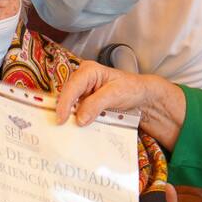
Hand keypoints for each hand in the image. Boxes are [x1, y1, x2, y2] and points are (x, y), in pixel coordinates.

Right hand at [54, 62, 185, 149]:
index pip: (72, 87)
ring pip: (69, 106)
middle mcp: (82, 80)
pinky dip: (75, 121)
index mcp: (88, 71)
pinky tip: (75, 129)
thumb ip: (96, 104)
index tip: (62, 119)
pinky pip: (76, 113)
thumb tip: (79, 118)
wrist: (141, 97)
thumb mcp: (115, 94)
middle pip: (67, 96)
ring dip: (68, 118)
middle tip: (59, 127)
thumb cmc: (131, 89)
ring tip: (65, 130)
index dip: (65, 103)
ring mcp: (82, 93)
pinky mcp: (84, 104)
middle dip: (63, 111)